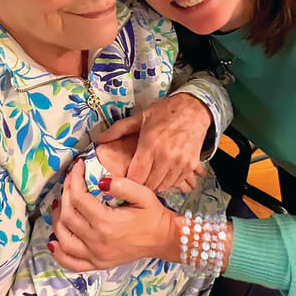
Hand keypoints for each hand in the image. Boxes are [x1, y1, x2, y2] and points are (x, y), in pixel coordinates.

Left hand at [49, 160, 180, 271]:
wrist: (164, 239)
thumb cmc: (154, 215)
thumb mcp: (143, 194)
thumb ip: (121, 185)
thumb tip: (100, 181)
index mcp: (107, 223)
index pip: (79, 198)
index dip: (74, 179)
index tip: (77, 167)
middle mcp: (98, 242)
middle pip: (68, 216)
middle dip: (65, 194)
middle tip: (69, 182)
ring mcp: (96, 256)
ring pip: (64, 239)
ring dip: (57, 220)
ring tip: (59, 205)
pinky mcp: (98, 265)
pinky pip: (71, 263)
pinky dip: (59, 253)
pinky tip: (54, 242)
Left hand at [96, 94, 210, 193]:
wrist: (194, 108)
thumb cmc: (166, 112)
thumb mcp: (141, 117)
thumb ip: (119, 129)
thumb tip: (100, 140)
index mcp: (150, 144)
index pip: (135, 176)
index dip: (128, 181)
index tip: (125, 179)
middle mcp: (166, 156)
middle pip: (148, 185)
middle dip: (140, 185)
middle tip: (136, 180)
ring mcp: (180, 162)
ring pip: (163, 186)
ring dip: (154, 184)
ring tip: (149, 177)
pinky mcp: (191, 165)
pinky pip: (176, 182)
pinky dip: (168, 182)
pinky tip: (163, 174)